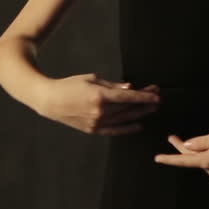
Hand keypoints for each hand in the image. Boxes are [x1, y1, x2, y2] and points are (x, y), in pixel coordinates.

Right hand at [38, 74, 160, 135]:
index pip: (128, 97)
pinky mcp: (93, 130)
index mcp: (100, 95)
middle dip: (144, 104)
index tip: (156, 95)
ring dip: (139, 114)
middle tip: (158, 100)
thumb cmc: (70, 85)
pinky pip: (114, 130)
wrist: (50, 100)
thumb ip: (112, 85)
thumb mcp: (91, 78)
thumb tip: (129, 88)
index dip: (144, 96)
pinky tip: (138, 125)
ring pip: (124, 119)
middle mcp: (100, 111)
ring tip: (151, 110)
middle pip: (128, 108)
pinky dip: (127, 128)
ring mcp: (96, 122)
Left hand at [152, 132, 208, 177]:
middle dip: (182, 148)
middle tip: (172, 137)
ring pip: (204, 159)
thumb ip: (200, 142)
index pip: (182, 160)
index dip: (169, 158)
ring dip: (199, 150)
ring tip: (205, 139)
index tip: (157, 158)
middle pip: (192, 158)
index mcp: (205, 162)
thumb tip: (187, 146)